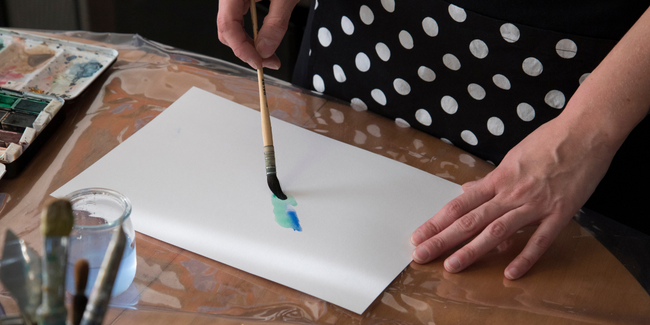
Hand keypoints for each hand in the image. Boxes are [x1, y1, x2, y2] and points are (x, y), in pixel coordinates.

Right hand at [217, 0, 298, 69]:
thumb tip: (265, 50)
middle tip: (268, 63)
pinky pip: (240, 20)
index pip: (227, 25)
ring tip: (270, 56)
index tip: (258, 63)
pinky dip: (252, 33)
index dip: (241, 49)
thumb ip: (275, 23)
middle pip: (227, 29)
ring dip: (250, 44)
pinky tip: (265, 41)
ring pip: (233, 27)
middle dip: (247, 50)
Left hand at [410, 114, 614, 279]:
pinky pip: (540, 239)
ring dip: (472, 250)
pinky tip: (511, 273)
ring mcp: (534, 204)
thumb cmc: (548, 141)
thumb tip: (467, 189)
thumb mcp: (512, 157)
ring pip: (497, 231)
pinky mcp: (560, 212)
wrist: (584, 132)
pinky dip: (525, 257)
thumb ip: (491, 179)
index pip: (459, 205)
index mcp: (498, 179)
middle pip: (470, 220)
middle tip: (421, 255)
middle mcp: (510, 193)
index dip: (437, 222)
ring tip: (452, 266)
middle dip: (443, 239)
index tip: (419, 236)